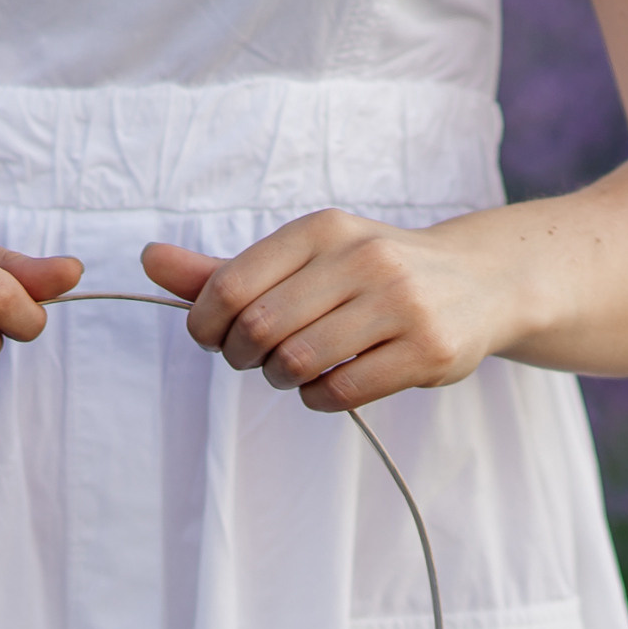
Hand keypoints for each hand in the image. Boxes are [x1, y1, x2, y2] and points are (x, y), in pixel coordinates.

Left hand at [141, 214, 509, 411]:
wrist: (479, 282)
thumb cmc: (372, 274)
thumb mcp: (305, 258)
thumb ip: (227, 269)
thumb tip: (148, 259)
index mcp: (323, 229)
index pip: (232, 284)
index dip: (206, 324)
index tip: (213, 337)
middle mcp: (362, 258)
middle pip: (259, 329)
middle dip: (242, 356)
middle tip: (255, 359)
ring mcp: (399, 304)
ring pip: (297, 363)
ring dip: (279, 380)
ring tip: (292, 371)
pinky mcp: (426, 351)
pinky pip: (340, 393)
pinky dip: (317, 399)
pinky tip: (326, 385)